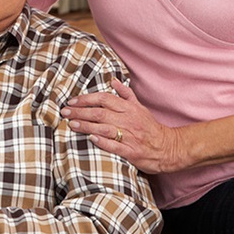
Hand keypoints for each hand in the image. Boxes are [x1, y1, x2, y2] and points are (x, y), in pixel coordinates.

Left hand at [63, 78, 183, 173]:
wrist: (168, 148)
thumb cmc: (150, 128)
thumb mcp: (140, 108)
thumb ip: (126, 94)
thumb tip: (113, 81)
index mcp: (129, 108)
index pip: (104, 99)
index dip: (86, 99)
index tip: (72, 101)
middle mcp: (128, 120)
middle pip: (100, 113)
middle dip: (80, 112)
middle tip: (64, 112)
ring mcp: (130, 136)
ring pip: (104, 128)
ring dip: (86, 126)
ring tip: (71, 124)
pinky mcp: (131, 152)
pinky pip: (115, 146)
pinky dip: (103, 141)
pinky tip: (91, 139)